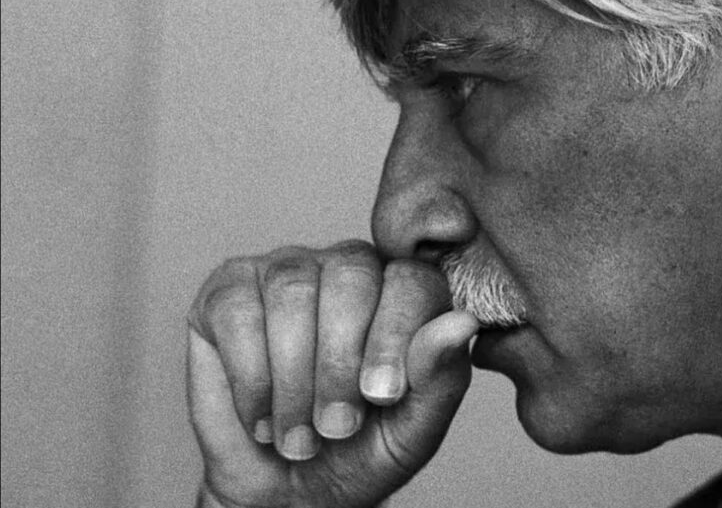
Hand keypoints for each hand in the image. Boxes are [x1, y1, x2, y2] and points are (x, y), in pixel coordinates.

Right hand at [186, 241, 478, 507]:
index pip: (411, 279)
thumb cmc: (359, 452)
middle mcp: (347, 268)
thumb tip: (462, 322)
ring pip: (291, 291)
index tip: (382, 396)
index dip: (395, 335)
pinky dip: (251, 377)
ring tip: (299, 436)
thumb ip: (440, 375)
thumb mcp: (413, 428)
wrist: (288, 496)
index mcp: (403, 290)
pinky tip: (262, 417)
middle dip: (340, 362)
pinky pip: (238, 312)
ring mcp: (285, 271)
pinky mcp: (227, 293)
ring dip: (294, 379)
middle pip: (350, 276)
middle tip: (337, 427)